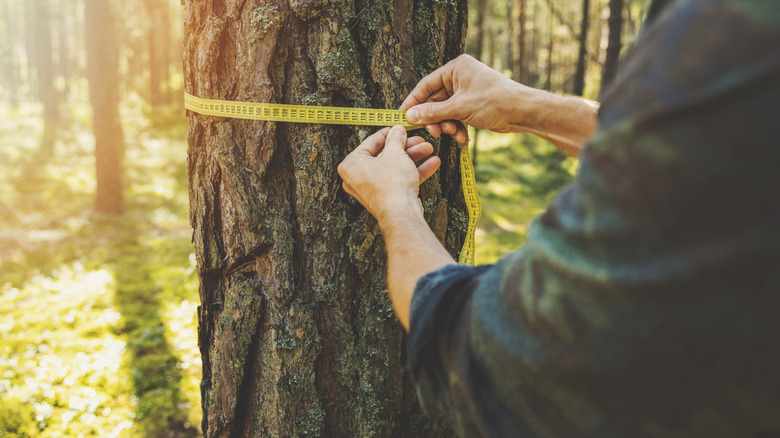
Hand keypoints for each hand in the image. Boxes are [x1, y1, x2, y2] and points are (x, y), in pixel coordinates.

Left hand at [338, 125, 440, 222]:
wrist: (401, 213)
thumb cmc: (391, 185)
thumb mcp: (395, 153)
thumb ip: (396, 139)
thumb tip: (397, 131)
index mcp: (352, 165)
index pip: (371, 142)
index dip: (388, 134)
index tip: (397, 129)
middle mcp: (358, 178)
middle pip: (385, 155)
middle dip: (406, 147)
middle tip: (417, 140)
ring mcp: (372, 189)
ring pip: (394, 167)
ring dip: (413, 157)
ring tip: (427, 149)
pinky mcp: (386, 197)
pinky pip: (399, 180)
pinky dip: (414, 172)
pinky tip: (431, 163)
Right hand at [400, 54, 529, 142]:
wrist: (523, 112)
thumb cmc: (494, 101)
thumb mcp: (459, 108)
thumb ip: (432, 112)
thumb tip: (409, 116)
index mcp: (455, 69)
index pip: (426, 85)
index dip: (413, 102)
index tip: (403, 117)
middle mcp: (459, 78)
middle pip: (434, 101)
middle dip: (434, 119)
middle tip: (433, 132)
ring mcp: (466, 92)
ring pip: (444, 112)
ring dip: (446, 125)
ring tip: (453, 134)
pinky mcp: (472, 106)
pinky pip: (455, 117)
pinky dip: (456, 128)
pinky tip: (462, 138)